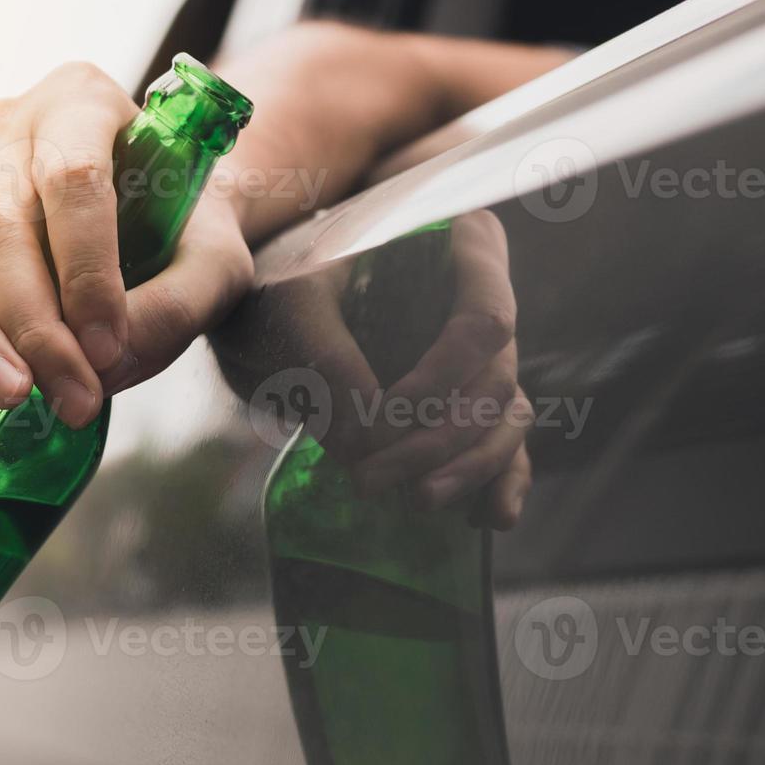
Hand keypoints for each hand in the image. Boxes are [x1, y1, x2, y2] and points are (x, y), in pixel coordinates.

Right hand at [0, 62, 254, 428]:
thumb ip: (180, 304)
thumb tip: (104, 363)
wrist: (161, 216)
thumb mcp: (217, 260)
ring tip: (11, 395)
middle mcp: (8, 129)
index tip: (108, 348)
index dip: (86, 269)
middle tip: (74, 396)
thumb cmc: (186, 231)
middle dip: (33, 323)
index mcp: (81, 101)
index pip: (71, 177)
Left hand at [212, 212, 531, 530]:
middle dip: (439, 440)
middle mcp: (481, 300)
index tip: (390, 411)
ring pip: (504, 418)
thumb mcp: (291, 305)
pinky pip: (502, 442)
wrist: (260, 306)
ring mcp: (477, 355)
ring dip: (469, 469)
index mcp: (457, 246)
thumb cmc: (278, 283)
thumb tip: (368, 442)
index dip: (445, 376)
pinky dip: (499, 481)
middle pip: (493, 381)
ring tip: (420, 501)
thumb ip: (327, 360)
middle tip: (372, 480)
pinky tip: (489, 518)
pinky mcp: (462, 400)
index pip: (486, 319)